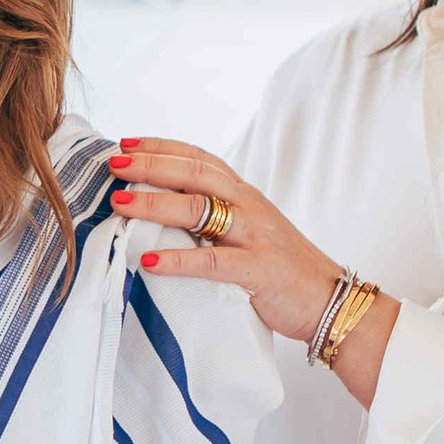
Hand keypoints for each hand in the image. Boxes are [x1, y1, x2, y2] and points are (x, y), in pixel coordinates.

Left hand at [109, 140, 345, 348]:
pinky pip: (212, 262)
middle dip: (150, 166)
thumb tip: (161, 211)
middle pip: (194, 174)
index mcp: (244, 195)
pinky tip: (148, 259)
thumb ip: (215, 219)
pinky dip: (177, 260)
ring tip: (120, 204)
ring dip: (155, 204)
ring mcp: (254, 236)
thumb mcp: (248, 232)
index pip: (199, 159)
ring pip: (199, 210)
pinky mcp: (258, 270)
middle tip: (114, 165)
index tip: (126, 143)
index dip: (161, 147)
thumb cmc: (282, 268)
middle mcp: (248, 206)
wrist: (329, 300)